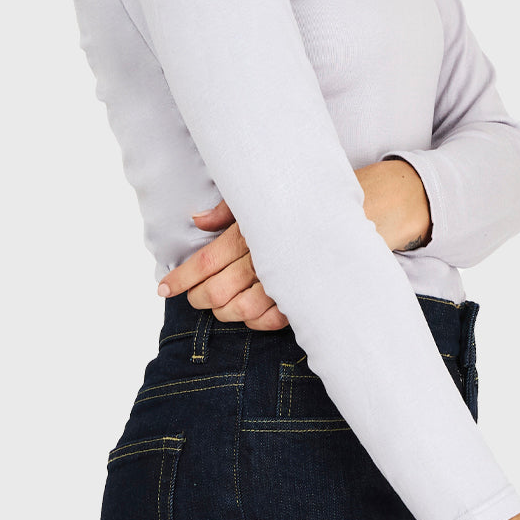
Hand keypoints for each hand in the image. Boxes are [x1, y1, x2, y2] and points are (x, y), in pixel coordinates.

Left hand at [157, 199, 290, 329]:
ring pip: (240, 310)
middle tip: (193, 296)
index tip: (164, 288)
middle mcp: (263, 259)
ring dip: (224, 313)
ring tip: (219, 306)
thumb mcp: (257, 198)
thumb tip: (197, 220)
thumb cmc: (301, 202)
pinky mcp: (301, 295)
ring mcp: (283, 280)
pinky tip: (248, 314)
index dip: (181, 278)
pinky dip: (255, 322)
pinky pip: (270, 321)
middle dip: (198, 298)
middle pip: (216, 291)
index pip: (205, 261)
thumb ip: (226, 211)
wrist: (356, 212)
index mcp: (249, 233)